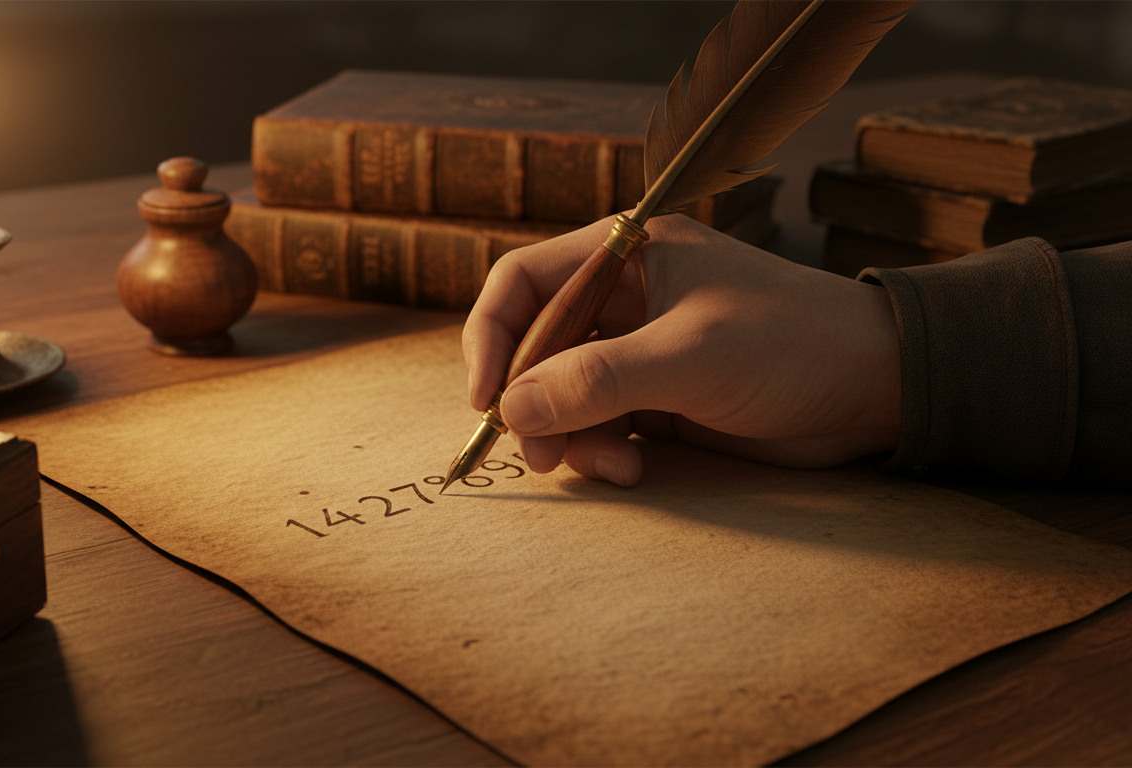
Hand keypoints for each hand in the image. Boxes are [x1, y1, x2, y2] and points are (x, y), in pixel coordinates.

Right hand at [463, 212, 901, 485]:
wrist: (875, 389)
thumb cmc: (793, 343)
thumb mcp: (690, 356)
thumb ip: (597, 380)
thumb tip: (511, 410)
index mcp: (625, 256)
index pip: (524, 283)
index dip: (494, 338)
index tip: (486, 400)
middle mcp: (622, 300)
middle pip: (535, 347)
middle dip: (531, 402)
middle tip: (538, 454)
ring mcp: (638, 352)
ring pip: (561, 395)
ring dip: (570, 436)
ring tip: (611, 467)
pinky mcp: (657, 400)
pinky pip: (597, 425)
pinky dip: (601, 451)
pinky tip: (632, 470)